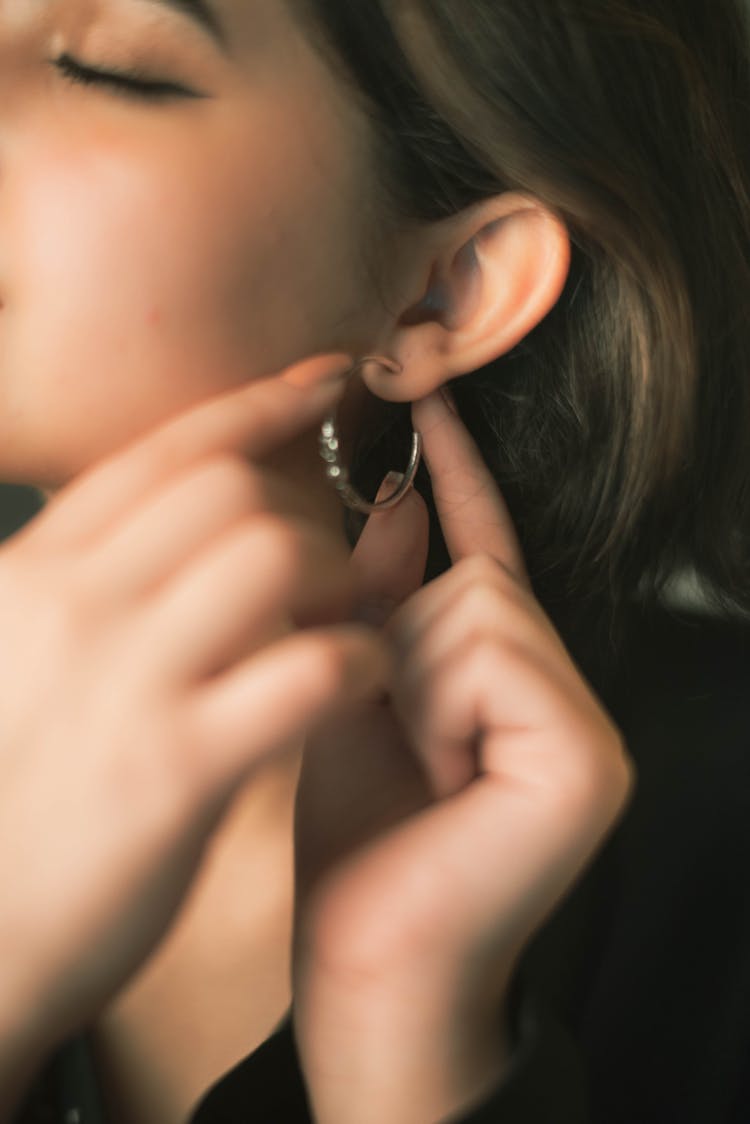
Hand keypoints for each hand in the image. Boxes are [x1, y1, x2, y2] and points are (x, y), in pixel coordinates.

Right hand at [0, 354, 389, 1079]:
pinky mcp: (177, 768)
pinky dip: (358, 661)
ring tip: (347, 620)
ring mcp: (124, 683)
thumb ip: (82, 594)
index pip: (160, 455)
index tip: (322, 381)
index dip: (254, 406)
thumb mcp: (17, 668)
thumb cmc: (11, 804)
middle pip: (228, 489)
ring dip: (338, 576)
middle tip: (328, 560)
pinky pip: (308, 669)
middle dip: (303, 508)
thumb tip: (166, 542)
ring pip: (273, 553)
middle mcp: (70, 609)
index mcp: (31, 578)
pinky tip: (362, 681)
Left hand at [292, 389, 634, 1123]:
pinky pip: (494, 657)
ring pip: (477, 606)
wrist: (368, 962)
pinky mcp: (589, 756)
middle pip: (472, 578)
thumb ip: (378, 600)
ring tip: (414, 760)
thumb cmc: (353, 832)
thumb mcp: (350, 692)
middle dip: (401, 638)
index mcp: (508, 677)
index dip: (460, 476)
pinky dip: (439, 704)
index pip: (485, 551)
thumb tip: (395, 503)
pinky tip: (442, 773)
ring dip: (412, 675)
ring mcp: (587, 724)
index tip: (432, 400)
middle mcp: (562, 690)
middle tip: (390, 727)